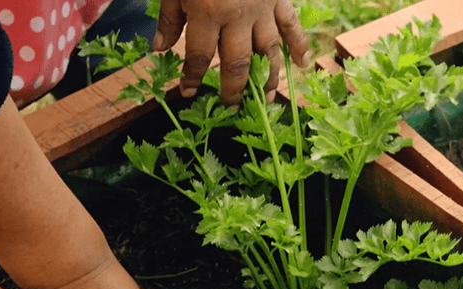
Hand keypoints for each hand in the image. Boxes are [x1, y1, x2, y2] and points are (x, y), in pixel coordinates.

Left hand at [152, 0, 309, 105]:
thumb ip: (170, 19)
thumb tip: (159, 49)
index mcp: (208, 13)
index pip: (200, 57)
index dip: (193, 77)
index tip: (188, 92)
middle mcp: (238, 17)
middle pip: (238, 62)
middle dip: (234, 88)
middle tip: (232, 106)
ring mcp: (262, 9)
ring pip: (269, 51)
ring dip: (270, 78)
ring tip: (269, 99)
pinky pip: (292, 25)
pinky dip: (300, 45)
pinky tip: (303, 65)